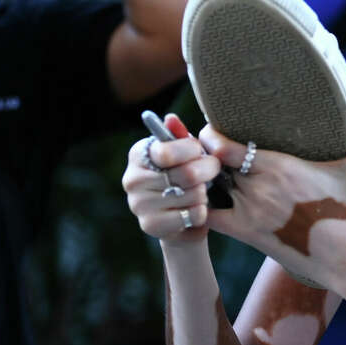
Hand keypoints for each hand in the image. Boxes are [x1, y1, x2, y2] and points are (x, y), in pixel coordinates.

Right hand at [122, 114, 222, 244]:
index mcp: (139, 154)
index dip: (193, 151)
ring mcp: (138, 205)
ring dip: (204, 192)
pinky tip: (197, 209)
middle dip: (208, 171)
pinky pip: (192, 215)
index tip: (201, 152)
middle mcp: (133, 179)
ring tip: (200, 191)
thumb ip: (180, 136)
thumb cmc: (185, 176)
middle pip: (186, 174)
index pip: (167, 152)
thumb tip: (171, 118)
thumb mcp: (185, 153)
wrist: (181, 218)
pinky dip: (201, 212)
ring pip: (192, 194)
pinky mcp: (151, 225)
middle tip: (212, 172)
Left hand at [202, 99, 345, 287]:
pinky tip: (204, 200)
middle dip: (210, 154)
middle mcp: (257, 188)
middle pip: (215, 164)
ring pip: (212, 187)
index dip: (212, 136)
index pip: (223, 146)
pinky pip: (209, 218)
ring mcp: (249, 213)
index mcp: (277, 166)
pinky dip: (201, 208)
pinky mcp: (246, 234)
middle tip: (210, 147)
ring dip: (208, 178)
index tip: (214, 130)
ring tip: (207, 169)